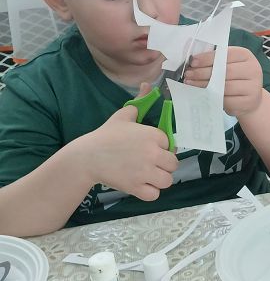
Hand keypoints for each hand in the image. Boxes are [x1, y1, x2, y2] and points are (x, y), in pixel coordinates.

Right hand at [81, 83, 178, 200]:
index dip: (163, 148)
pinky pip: (154, 195)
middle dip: (164, 165)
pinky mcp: (136, 188)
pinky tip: (142, 185)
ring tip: (147, 175)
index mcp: (153, 135)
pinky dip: (150, 192)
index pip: (172, 144)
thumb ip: (139, 101)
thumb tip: (148, 85)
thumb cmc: (106, 136)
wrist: (86, 157)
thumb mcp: (123, 116)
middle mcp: (153, 153)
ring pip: (167, 180)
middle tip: (150, 164)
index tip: (151, 148)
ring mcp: (145, 172)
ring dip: (159, 179)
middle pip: (173, 164)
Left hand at [183, 46, 262, 117]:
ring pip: (224, 86)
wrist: (251, 99)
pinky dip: (213, 98)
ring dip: (204, 85)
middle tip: (188, 74)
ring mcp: (253, 87)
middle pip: (225, 71)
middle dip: (203, 72)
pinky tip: (203, 95)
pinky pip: (227, 100)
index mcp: (246, 56)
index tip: (193, 62)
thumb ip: (216, 61)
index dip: (208, 58)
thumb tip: (194, 62)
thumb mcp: (229, 65)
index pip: (226, 54)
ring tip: (191, 84)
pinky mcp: (249, 102)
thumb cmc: (235, 78)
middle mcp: (253, 69)